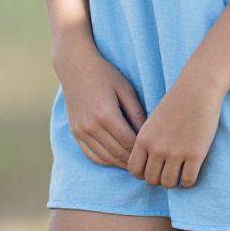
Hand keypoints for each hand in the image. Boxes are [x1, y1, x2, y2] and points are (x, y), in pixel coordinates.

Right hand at [55, 48, 147, 170]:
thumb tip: (148, 134)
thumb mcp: (125, 89)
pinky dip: (105, 160)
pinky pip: (91, 155)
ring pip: (104, 158)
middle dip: (134, 160)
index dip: (142, 150)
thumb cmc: (104, 74)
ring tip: (135, 163)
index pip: (129, 142)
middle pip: (117, 153)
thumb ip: (136, 112)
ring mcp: (81, 132)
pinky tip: (116, 160)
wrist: (75, 67)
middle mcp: (91, 127)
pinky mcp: (75, 133)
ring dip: (120, 163)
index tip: (154, 152)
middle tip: (148, 162)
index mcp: (106, 115)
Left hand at [127, 73, 223, 188]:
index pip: (135, 170)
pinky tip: (192, 170)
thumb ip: (148, 141)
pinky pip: (188, 181)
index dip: (143, 173)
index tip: (153, 169)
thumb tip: (147, 163)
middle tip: (169, 171)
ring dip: (174, 181)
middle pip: (151, 180)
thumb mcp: (154, 120)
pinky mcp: (195, 155)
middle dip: (159, 178)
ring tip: (180, 172)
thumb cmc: (177, 102)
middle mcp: (156, 148)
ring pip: (169, 183)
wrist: (199, 88)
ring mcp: (175, 153)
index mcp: (144, 138)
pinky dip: (189, 181)